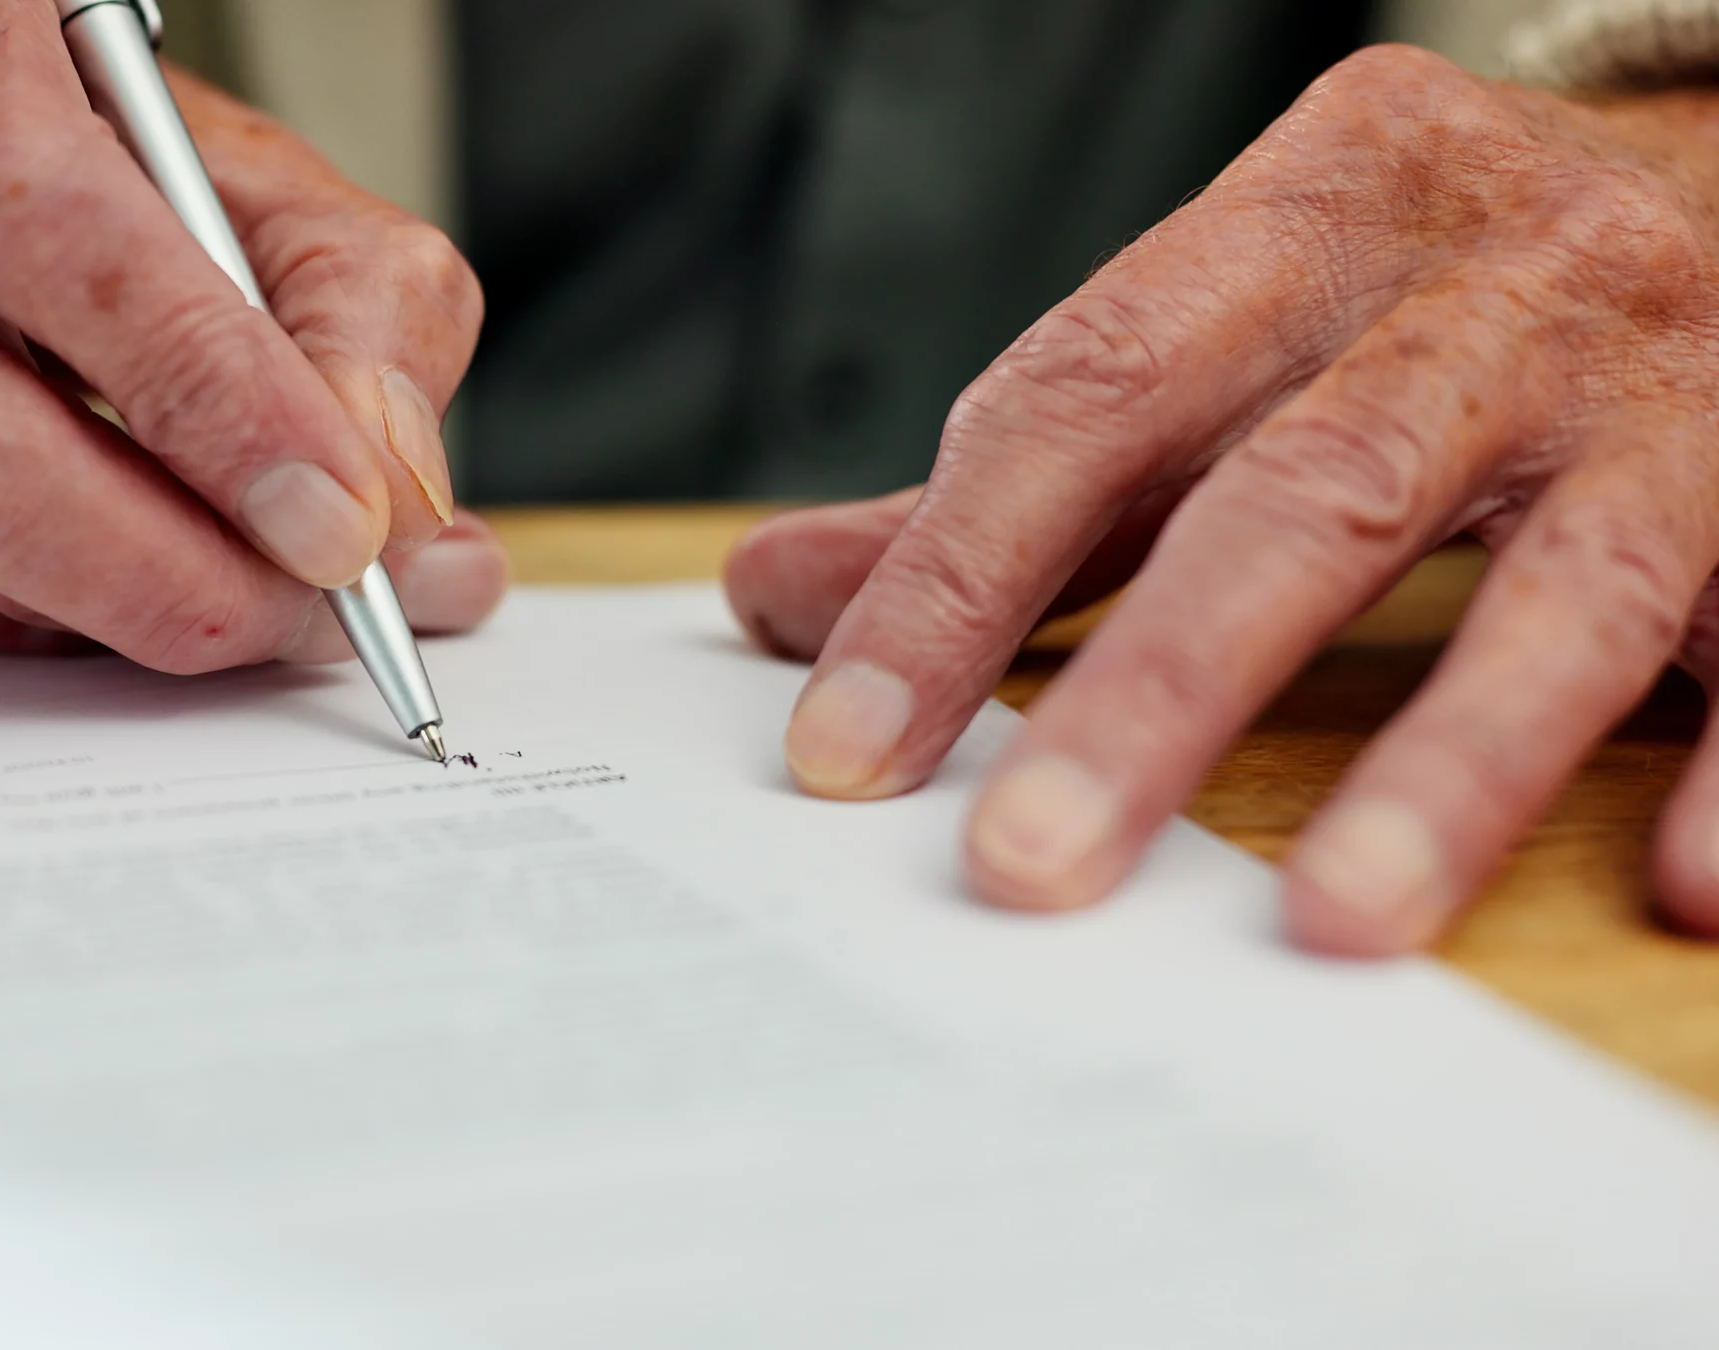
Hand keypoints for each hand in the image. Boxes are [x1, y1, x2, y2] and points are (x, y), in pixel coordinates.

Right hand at [0, 0, 505, 670]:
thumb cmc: (90, 160)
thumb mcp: (260, 185)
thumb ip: (362, 321)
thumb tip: (403, 530)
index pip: (32, 211)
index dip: (197, 388)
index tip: (334, 520)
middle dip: (148, 559)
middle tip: (299, 615)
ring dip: (108, 595)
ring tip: (238, 592)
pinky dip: (20, 604)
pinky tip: (91, 564)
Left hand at [725, 45, 1718, 954]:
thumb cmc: (1428, 286)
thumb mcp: (1226, 328)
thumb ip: (1020, 473)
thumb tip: (768, 592)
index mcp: (1314, 209)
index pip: (1091, 394)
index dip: (956, 576)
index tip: (846, 749)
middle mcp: (1503, 276)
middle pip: (1309, 489)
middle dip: (1160, 687)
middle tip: (1032, 865)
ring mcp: (1682, 378)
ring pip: (1567, 576)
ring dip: (1451, 755)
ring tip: (1333, 922)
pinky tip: (1670, 890)